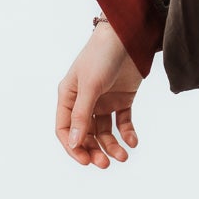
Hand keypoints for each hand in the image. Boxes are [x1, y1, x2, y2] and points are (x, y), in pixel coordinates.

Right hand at [56, 23, 142, 167]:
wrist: (128, 35)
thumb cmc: (102, 55)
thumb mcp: (90, 85)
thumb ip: (82, 115)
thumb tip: (75, 143)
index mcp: (68, 96)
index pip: (65, 129)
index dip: (73, 147)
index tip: (86, 161)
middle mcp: (84, 101)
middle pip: (85, 134)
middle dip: (94, 150)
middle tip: (106, 164)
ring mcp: (104, 100)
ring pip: (104, 132)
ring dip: (112, 146)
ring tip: (123, 156)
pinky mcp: (123, 98)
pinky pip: (123, 122)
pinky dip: (127, 133)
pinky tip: (133, 141)